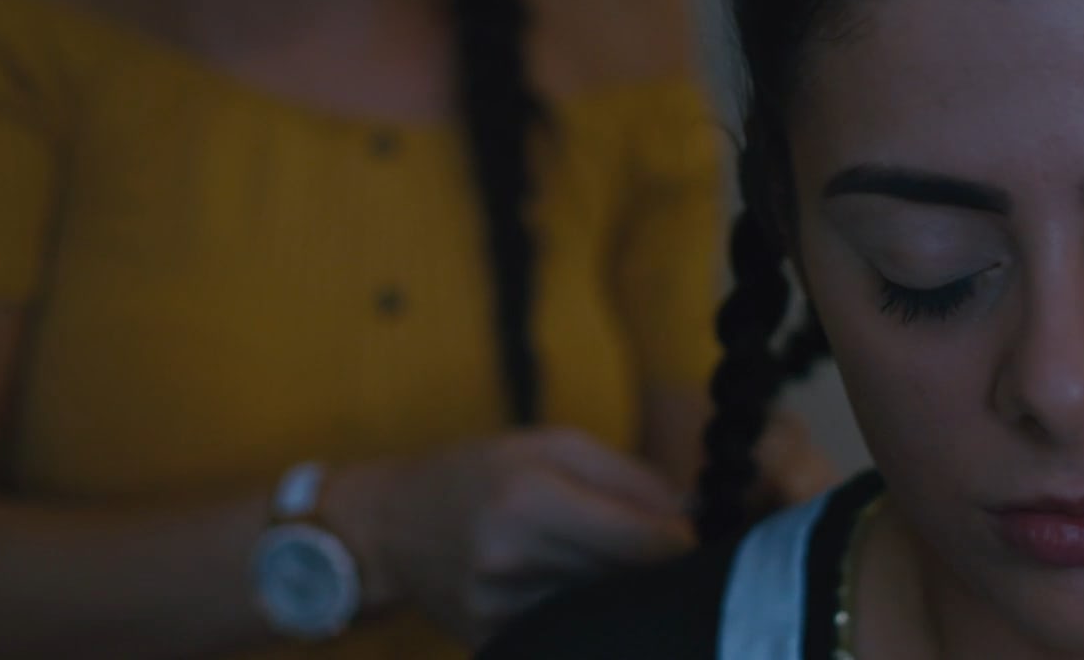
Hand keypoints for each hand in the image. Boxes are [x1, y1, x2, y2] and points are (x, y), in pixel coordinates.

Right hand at [328, 428, 693, 645]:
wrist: (389, 529)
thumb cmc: (478, 472)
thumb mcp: (549, 444)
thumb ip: (626, 476)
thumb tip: (692, 514)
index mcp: (531, 497)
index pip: (644, 540)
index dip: (681, 542)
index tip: (694, 535)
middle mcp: (513, 558)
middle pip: (627, 577)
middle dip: (653, 565)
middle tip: (663, 550)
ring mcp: (500, 608)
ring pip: (602, 608)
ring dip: (619, 590)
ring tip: (607, 564)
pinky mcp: (494, 641)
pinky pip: (567, 629)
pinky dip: (583, 611)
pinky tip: (572, 589)